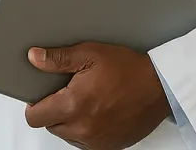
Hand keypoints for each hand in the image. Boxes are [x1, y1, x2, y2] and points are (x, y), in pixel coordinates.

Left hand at [23, 42, 169, 149]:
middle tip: (68, 92)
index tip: (40, 95)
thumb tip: (34, 57)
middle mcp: (83, 128)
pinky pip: (86, 142)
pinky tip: (97, 112)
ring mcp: (97, 141)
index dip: (34, 105)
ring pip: (67, 135)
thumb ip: (58, 58)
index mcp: (73, 106)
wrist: (161, 87)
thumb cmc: (129, 69)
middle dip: (54, 110)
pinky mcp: (110, 146)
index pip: (34, 117)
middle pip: (50, 126)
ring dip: (70, 121)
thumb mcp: (90, 54)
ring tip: (86, 100)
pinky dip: (86, 129)